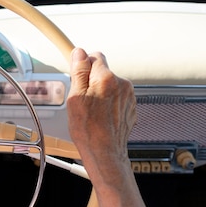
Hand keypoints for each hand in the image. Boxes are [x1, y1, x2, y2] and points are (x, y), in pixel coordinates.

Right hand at [66, 48, 135, 185]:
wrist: (105, 153)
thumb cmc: (88, 130)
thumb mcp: (75, 98)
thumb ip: (79, 72)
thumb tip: (79, 53)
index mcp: (106, 79)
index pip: (95, 56)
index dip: (84, 66)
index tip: (78, 76)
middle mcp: (122, 84)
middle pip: (103, 72)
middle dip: (92, 81)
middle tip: (82, 100)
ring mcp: (128, 96)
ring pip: (110, 85)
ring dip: (101, 93)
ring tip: (93, 112)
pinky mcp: (131, 107)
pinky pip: (117, 98)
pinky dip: (109, 104)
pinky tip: (102, 117)